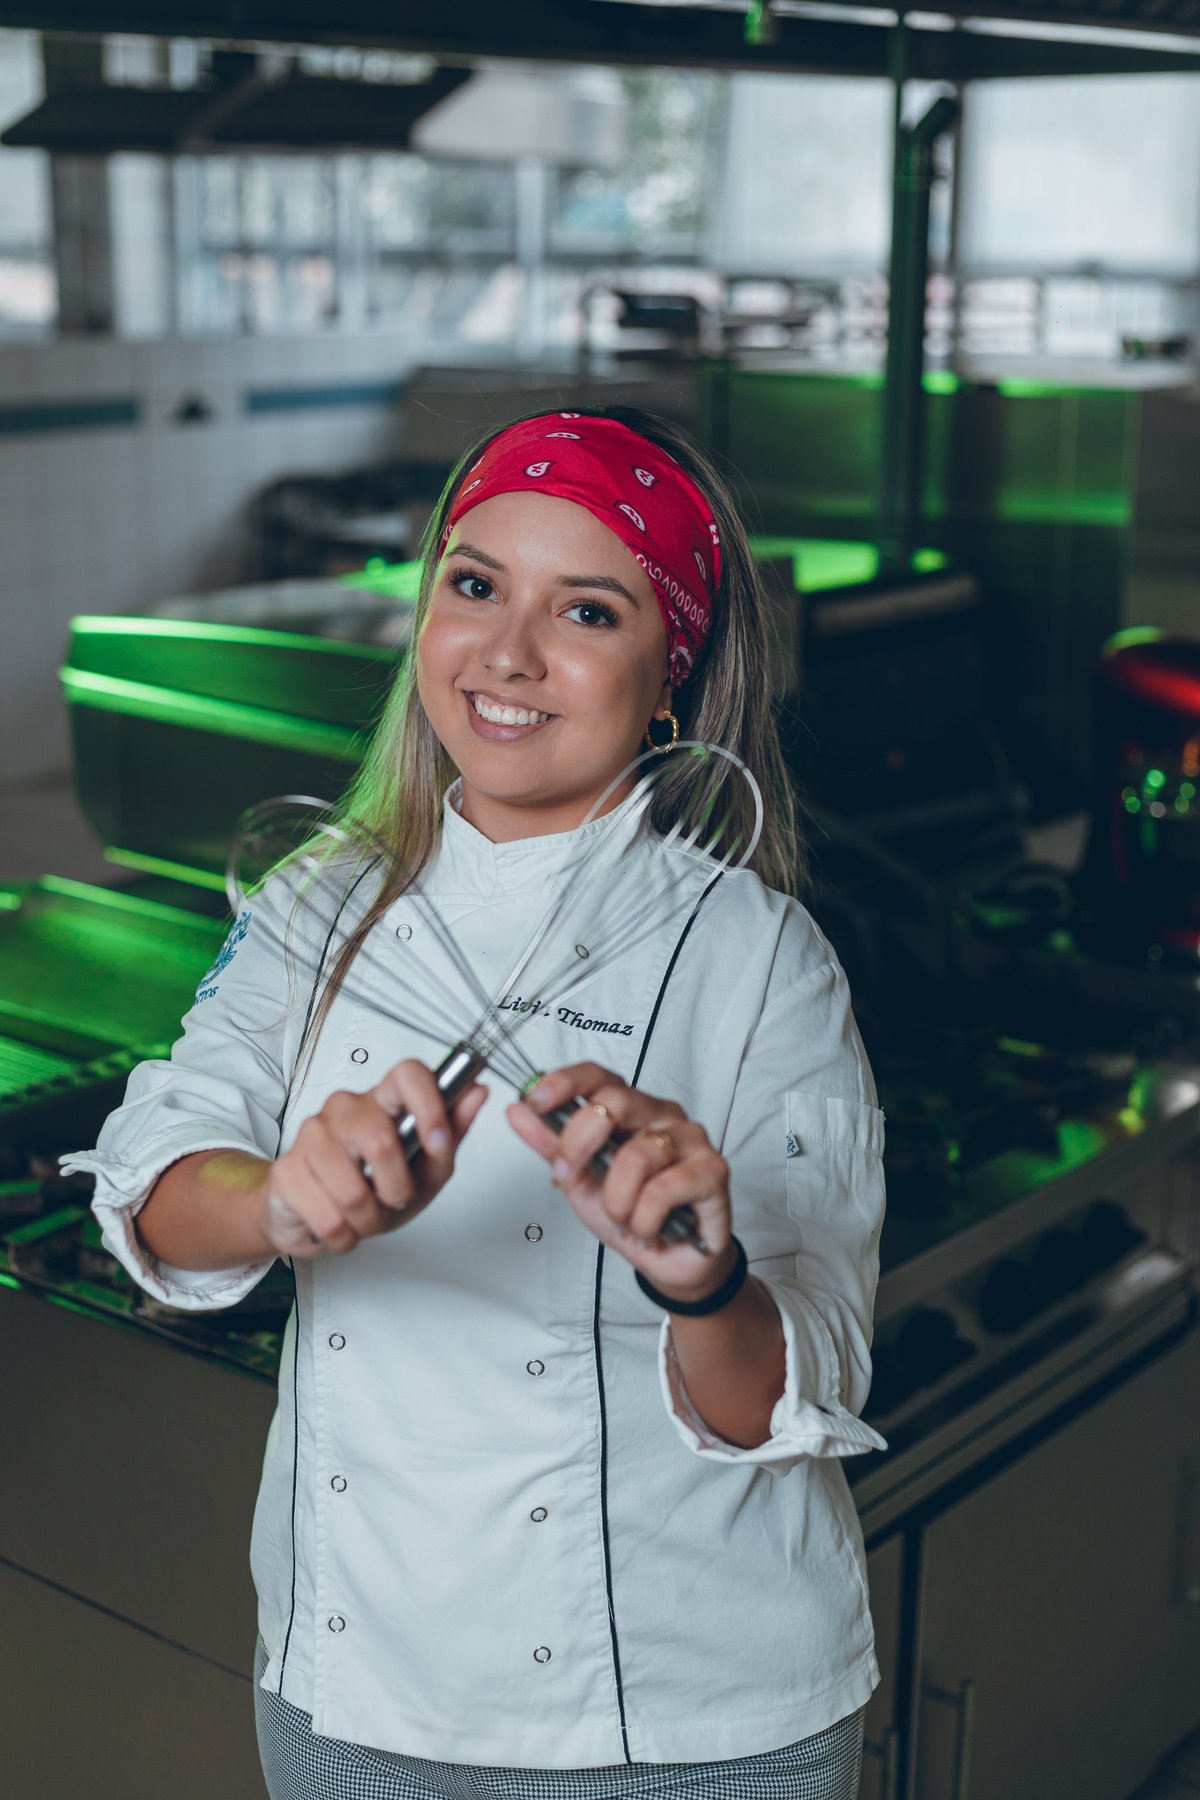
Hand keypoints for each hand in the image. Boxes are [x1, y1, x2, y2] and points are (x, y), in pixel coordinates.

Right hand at [261, 1059, 487, 1258]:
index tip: (439, 1144)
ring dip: (368, 1220)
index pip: (407, 1073)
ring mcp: (312, 1134)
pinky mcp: (287, 1170)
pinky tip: (338, 1224)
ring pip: (353, 1190)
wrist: (314, 1216)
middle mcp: (345, 1108)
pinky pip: (328, 1217)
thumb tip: (477, 1093)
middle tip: (392, 1201)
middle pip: (381, 1142)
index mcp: (384, 1100)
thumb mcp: (424, 1168)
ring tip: (364, 1216)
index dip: (429, 1106)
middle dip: (396, 1190)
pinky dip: (342, 1236)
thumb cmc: (373, 1187)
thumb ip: (451, 1134)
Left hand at [507, 1061, 733, 1302]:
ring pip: (636, 1156)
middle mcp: (662, 1114)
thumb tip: (518, 1111)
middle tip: (571, 1178)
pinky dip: (643, 1220)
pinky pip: (662, 1190)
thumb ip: (551, 1146)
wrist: (669, 1260)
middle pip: (614, 1102)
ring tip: (624, 1218)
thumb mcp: (579, 1181)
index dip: (564, 1082)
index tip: (535, 1101)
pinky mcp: (713, 1169)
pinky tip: (649, 1228)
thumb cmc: (629, 1213)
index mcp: (629, 1109)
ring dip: (616, 1201)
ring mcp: (691, 1138)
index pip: (598, 1076)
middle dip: (579, 1144)